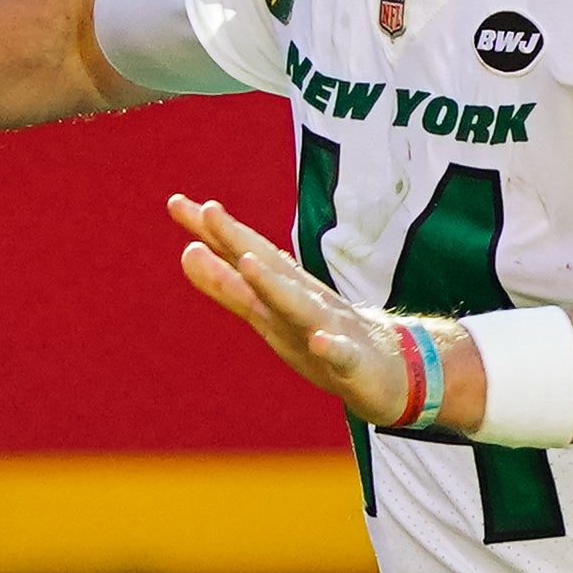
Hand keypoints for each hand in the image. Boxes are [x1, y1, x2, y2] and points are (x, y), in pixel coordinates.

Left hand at [168, 195, 481, 429]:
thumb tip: (187, 252)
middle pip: (269, 268)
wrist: (394, 368)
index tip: (177, 204)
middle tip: (209, 210)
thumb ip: (227, 286)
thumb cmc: (321, 335)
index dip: (213, 232)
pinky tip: (320, 341)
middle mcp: (305, 301)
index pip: (245, 254)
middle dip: (239, 240)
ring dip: (276, 286)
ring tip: (249, 264)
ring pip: (300, 306)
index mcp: (283, 290)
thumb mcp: (267, 313)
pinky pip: (342, 354)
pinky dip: (331, 347)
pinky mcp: (354, 363)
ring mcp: (331, 328)